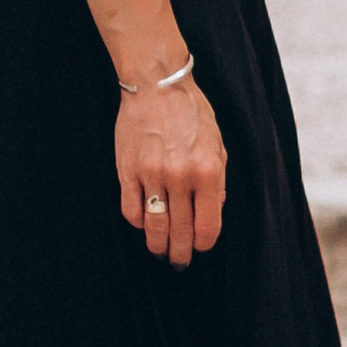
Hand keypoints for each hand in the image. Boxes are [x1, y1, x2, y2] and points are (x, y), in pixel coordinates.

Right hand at [115, 69, 225, 263]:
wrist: (157, 85)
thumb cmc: (191, 113)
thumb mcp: (218, 145)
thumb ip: (218, 182)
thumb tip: (213, 213)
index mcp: (208, 171)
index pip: (208, 226)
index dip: (204, 244)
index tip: (200, 248)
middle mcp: (181, 176)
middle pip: (181, 232)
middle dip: (181, 253)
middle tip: (179, 262)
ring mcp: (151, 174)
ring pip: (154, 226)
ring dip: (157, 245)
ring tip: (159, 251)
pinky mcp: (127, 170)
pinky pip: (131, 210)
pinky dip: (137, 223)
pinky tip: (143, 224)